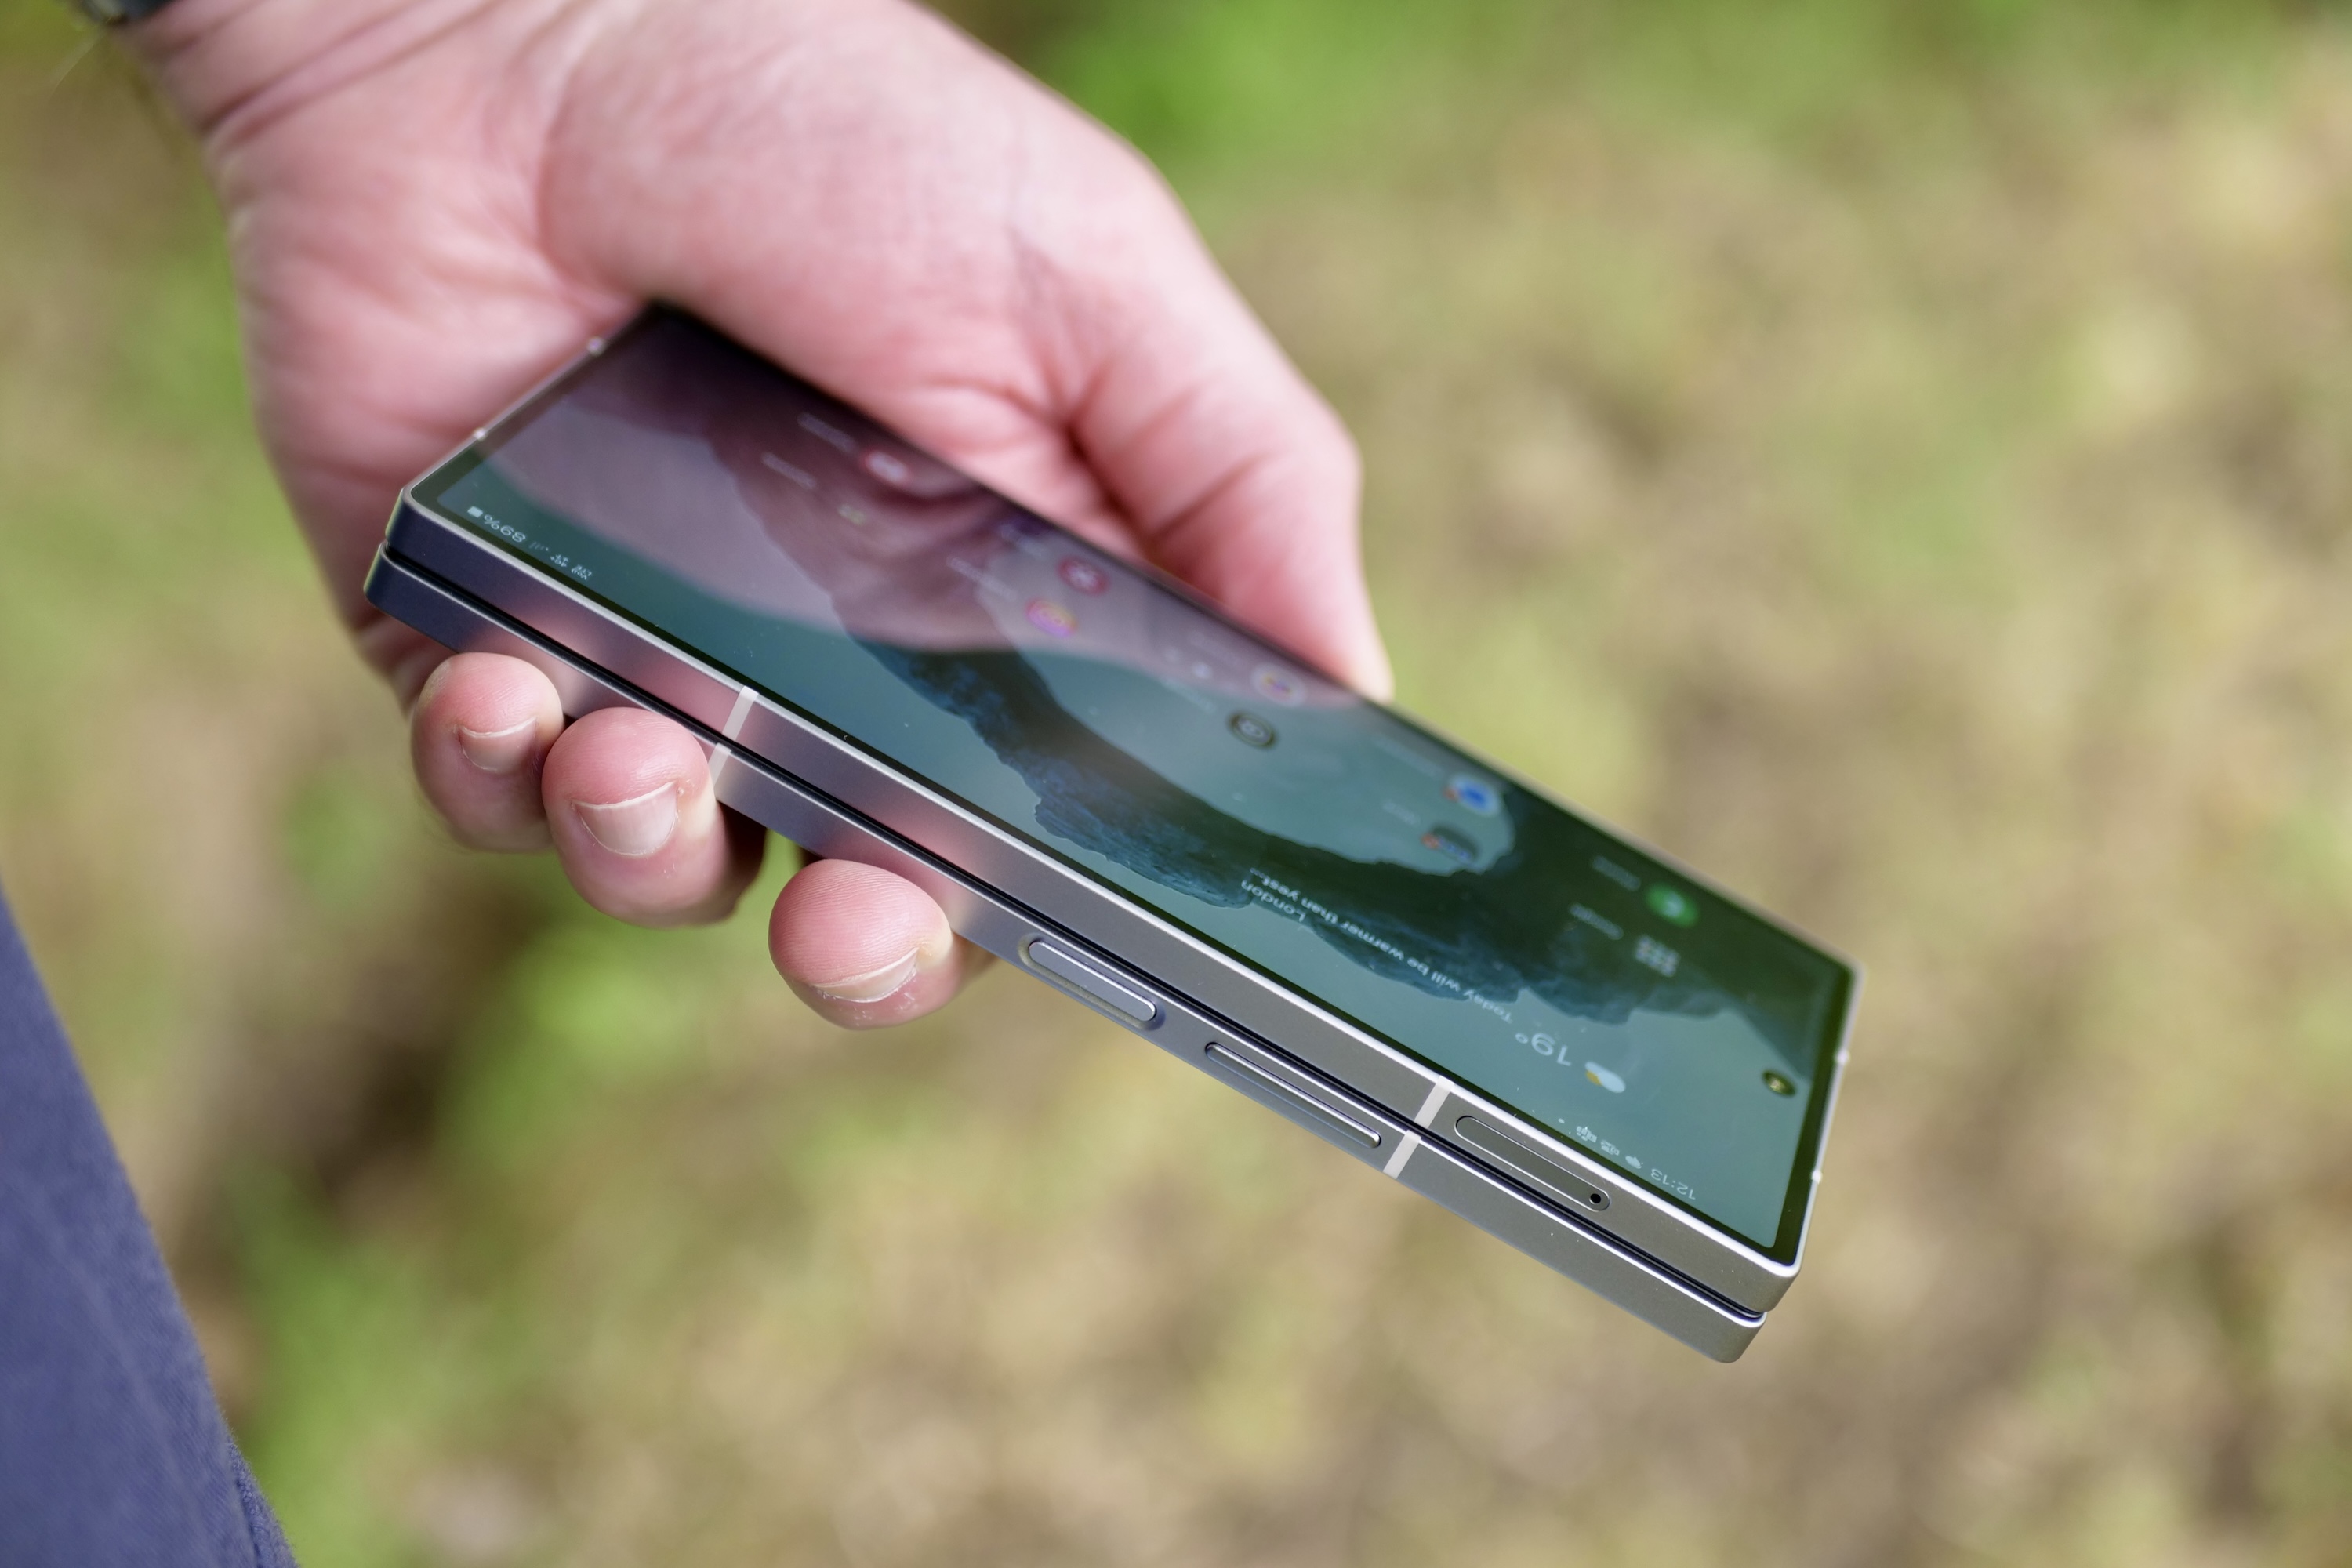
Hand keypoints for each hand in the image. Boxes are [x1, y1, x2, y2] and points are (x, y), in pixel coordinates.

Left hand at [131, 0, 1388, 1025]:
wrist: (528, 36)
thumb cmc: (837, 134)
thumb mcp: (1098, 277)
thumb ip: (1241, 482)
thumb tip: (1358, 692)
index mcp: (1012, 602)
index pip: (1071, 817)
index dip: (1079, 904)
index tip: (1088, 947)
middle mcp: (843, 658)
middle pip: (885, 893)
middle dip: (869, 949)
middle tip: (846, 924)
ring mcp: (658, 658)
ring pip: (679, 871)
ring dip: (656, 855)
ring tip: (632, 749)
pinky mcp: (485, 641)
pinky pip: (492, 796)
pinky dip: (497, 776)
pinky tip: (514, 683)